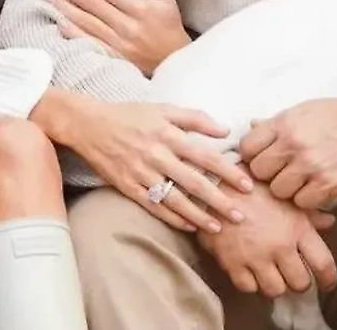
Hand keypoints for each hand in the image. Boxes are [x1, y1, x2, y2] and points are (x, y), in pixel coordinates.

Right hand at [43, 91, 253, 233]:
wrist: (89, 124)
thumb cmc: (130, 115)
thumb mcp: (163, 108)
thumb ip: (195, 118)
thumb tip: (225, 130)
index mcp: (168, 134)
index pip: (206, 156)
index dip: (228, 172)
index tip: (247, 185)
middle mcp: (157, 155)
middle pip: (194, 182)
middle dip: (219, 201)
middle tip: (240, 216)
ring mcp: (141, 173)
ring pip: (175, 199)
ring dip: (198, 215)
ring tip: (218, 228)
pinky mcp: (128, 187)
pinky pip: (154, 206)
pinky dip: (172, 218)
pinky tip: (189, 226)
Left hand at [46, 0, 190, 74]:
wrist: (175, 58)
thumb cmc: (167, 22)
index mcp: (140, 7)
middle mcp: (127, 25)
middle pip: (91, 3)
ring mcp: (120, 44)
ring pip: (86, 22)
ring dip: (64, 7)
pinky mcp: (115, 58)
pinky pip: (89, 43)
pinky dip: (73, 33)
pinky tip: (59, 23)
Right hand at [198, 178, 336, 297]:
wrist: (215, 183)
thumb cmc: (253, 186)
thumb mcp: (285, 195)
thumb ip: (309, 214)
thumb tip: (330, 222)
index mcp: (297, 228)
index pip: (324, 265)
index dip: (329, 280)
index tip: (327, 284)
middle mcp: (280, 246)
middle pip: (300, 283)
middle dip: (299, 281)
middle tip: (293, 274)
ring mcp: (255, 257)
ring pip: (275, 290)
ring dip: (275, 284)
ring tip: (272, 273)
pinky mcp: (232, 263)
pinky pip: (248, 288)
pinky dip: (251, 283)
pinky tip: (251, 271)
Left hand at [239, 96, 336, 209]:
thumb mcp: (304, 111)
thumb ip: (276, 123)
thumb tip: (251, 127)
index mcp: (285, 123)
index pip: (247, 147)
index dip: (251, 155)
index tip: (261, 158)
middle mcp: (294, 145)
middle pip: (259, 172)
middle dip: (267, 174)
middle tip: (281, 171)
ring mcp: (311, 166)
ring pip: (279, 191)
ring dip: (287, 189)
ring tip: (301, 180)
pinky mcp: (329, 184)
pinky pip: (302, 202)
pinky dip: (307, 198)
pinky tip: (315, 187)